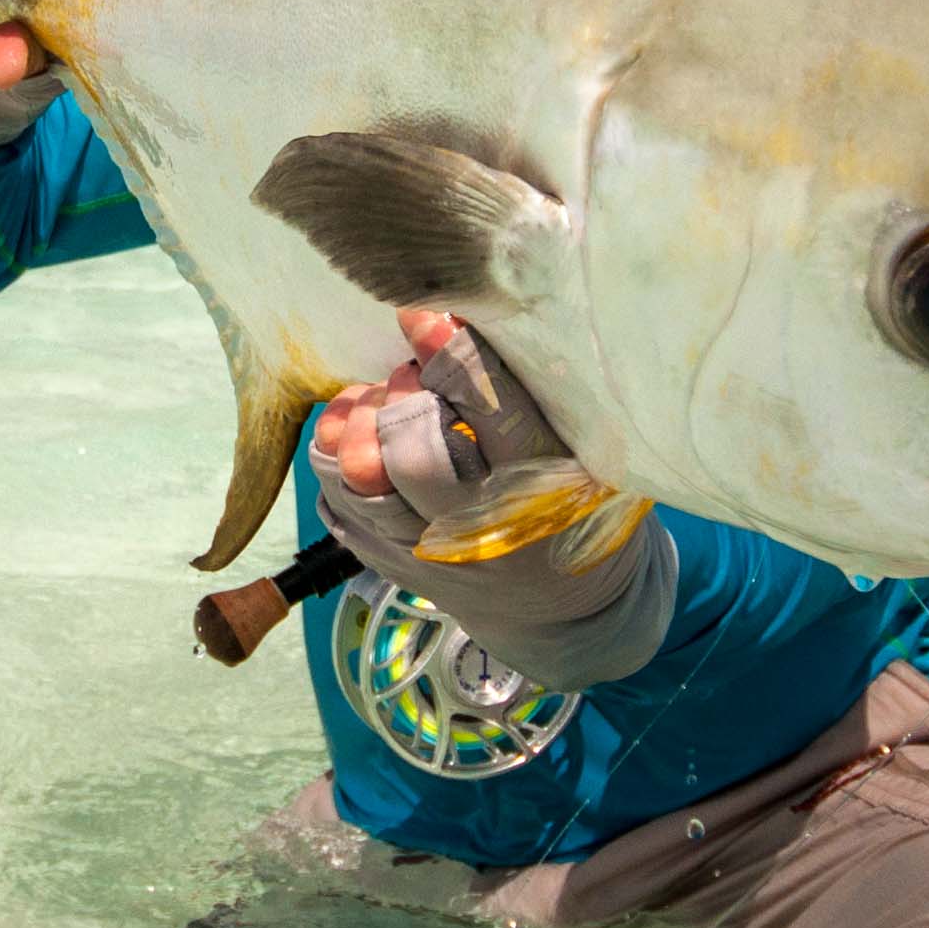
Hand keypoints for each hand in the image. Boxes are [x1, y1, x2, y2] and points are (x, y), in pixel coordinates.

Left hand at [307, 310, 675, 687]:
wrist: (567, 614)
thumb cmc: (583, 507)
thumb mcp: (592, 452)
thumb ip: (543, 393)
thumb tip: (470, 312)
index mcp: (543, 485)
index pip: (489, 409)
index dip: (447, 354)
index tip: (421, 313)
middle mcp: (482, 525)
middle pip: (412, 449)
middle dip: (402, 393)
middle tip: (410, 373)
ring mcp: (433, 553)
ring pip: (362, 481)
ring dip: (358, 424)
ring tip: (372, 398)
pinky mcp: (397, 567)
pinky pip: (340, 507)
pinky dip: (336, 459)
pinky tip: (352, 434)